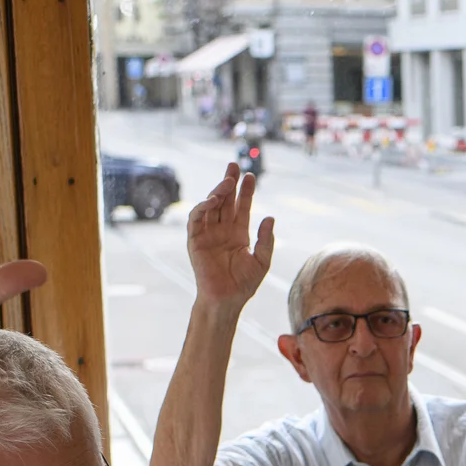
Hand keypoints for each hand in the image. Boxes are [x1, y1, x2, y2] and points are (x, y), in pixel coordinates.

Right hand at [187, 162, 274, 306]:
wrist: (227, 299)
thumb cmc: (244, 284)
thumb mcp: (262, 260)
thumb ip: (266, 240)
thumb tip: (270, 217)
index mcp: (238, 234)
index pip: (242, 207)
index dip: (246, 192)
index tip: (251, 176)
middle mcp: (222, 230)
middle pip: (225, 200)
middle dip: (229, 182)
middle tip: (235, 165)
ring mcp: (208, 233)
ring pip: (211, 205)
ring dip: (218, 191)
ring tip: (228, 180)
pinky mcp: (195, 240)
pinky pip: (196, 218)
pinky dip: (203, 207)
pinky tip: (213, 199)